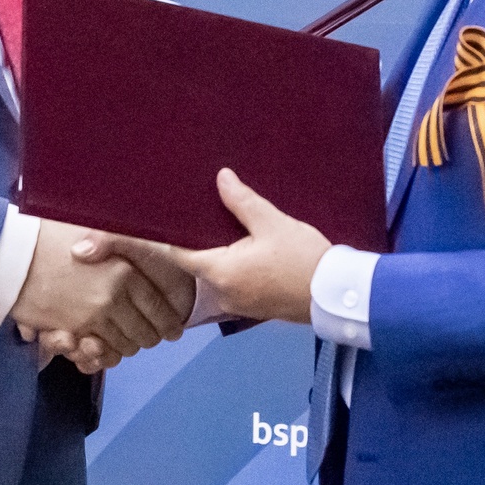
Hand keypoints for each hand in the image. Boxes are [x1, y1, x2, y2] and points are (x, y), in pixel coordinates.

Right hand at [9, 218, 185, 367]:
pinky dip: (105, 355)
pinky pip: (99, 353)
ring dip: (128, 347)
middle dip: (151, 338)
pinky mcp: (72, 330)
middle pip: (146, 332)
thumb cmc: (53, 235)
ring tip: (131, 344)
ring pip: (124, 346)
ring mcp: (93, 317)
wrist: (13, 253)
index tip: (173, 329)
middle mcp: (115, 297)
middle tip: (154, 338)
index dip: (169, 322)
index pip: (159, 307)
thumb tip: (149, 245)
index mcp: (126, 272)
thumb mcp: (96, 232)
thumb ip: (120, 246)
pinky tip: (107, 349)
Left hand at [169, 169, 329, 324]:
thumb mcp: (273, 224)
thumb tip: (221, 178)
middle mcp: (222, 293)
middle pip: (195, 264)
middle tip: (188, 213)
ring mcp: (237, 303)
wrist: (335, 295)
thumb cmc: (303, 259)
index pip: (176, 254)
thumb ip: (243, 201)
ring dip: (213, 254)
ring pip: (214, 273)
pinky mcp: (253, 306)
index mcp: (220, 272)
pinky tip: (238, 247)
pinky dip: (229, 266)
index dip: (161, 238)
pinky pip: (231, 283)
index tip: (150, 224)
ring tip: (214, 225)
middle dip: (192, 240)